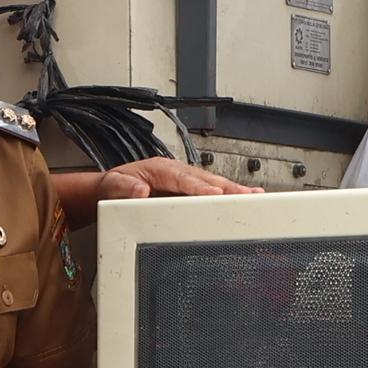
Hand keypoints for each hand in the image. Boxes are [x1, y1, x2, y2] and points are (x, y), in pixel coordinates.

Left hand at [99, 156, 252, 201]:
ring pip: (213, 184)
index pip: (183, 179)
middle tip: (247, 195)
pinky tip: (245, 198)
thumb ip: (123, 187)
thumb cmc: (114, 187)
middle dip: (227, 187)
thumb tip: (139, 189)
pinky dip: (228, 196)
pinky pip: (211, 191)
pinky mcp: (189, 190)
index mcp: (159, 169)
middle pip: (205, 179)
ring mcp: (184, 181)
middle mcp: (175, 172)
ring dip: (233, 191)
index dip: (199, 187)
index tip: (214, 193)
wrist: (111, 191)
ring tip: (255, 195)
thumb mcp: (112, 186)